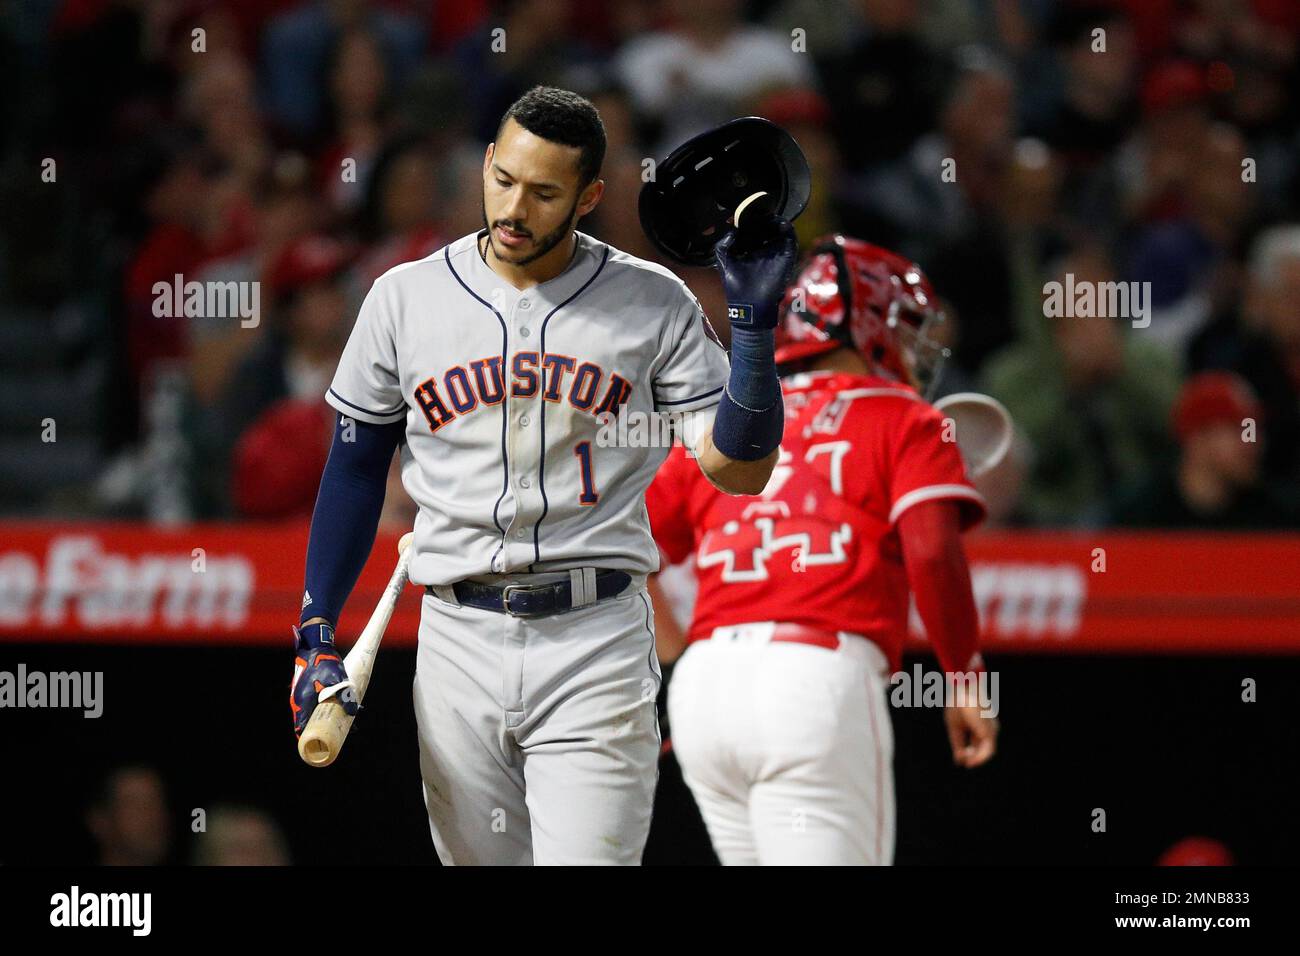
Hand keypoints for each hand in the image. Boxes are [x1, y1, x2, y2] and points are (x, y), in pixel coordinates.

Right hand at [290, 622, 357, 737]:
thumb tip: (354, 712)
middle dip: (321, 730)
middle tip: (338, 734)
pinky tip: (336, 707)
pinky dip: (322, 709)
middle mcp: (299, 701)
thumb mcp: (336, 679)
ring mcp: (301, 696)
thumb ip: (345, 695)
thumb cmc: (323, 662)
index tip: (322, 746)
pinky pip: (313, 705)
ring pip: (311, 713)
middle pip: (307, 722)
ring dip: (323, 719)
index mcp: (302, 702)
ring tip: (341, 722)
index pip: (302, 728)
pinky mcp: (305, 690)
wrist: (315, 646)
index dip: (310, 739)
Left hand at [713, 214, 798, 329]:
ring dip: (773, 220)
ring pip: (779, 229)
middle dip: (761, 219)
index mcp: (752, 251)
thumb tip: (732, 229)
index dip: (750, 221)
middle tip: (756, 211)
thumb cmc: (736, 288)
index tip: (745, 214)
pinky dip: (785, 226)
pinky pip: (790, 237)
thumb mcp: (725, 262)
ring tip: (765, 215)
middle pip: (767, 227)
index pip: (754, 230)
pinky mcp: (786, 257)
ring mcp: (776, 254)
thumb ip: (724, 244)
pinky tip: (775, 221)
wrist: (749, 307)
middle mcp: (765, 251)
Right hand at [944, 702, 998, 767]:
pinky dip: (979, 758)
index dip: (968, 752)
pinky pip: (988, 751)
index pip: (976, 742)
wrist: (965, 691)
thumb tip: (958, 760)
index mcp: (980, 724)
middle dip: (972, 757)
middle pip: (982, 747)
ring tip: (966, 763)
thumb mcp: (954, 727)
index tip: (959, 759)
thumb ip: (957, 743)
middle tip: (963, 762)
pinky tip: (970, 761)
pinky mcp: (991, 732)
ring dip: (976, 759)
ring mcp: (991, 730)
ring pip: (986, 751)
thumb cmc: (958, 705)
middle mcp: (988, 728)